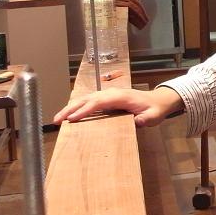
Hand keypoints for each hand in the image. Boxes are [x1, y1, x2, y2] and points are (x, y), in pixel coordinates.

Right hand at [54, 87, 181, 127]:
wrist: (159, 100)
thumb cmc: (155, 109)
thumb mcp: (154, 115)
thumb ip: (146, 119)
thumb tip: (137, 121)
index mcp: (121, 96)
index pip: (98, 102)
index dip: (84, 110)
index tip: (72, 119)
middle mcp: (112, 93)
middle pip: (87, 99)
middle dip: (70, 109)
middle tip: (56, 120)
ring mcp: (108, 94)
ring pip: (85, 99)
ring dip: (71, 108)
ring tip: (57, 119)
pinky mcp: (107, 98)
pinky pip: (89, 101)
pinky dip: (77, 107)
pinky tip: (69, 115)